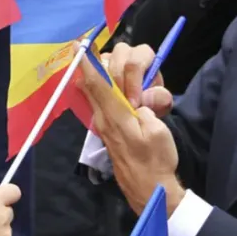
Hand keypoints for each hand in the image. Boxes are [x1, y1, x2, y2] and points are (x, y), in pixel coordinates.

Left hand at [79, 55, 183, 215]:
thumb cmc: (156, 162)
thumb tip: (141, 101)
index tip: (78, 46)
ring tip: (135, 96)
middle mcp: (104, 116)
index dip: (87, 62)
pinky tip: (124, 92)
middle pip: (97, 79)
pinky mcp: (107, 127)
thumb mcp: (158, 132)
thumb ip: (149, 109)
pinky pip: (102, 99)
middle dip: (113, 67)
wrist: (148, 189)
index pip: (97, 82)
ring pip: (97, 88)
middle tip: (135, 87)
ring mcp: (103, 122)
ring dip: (112, 78)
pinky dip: (108, 88)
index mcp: (116, 116)